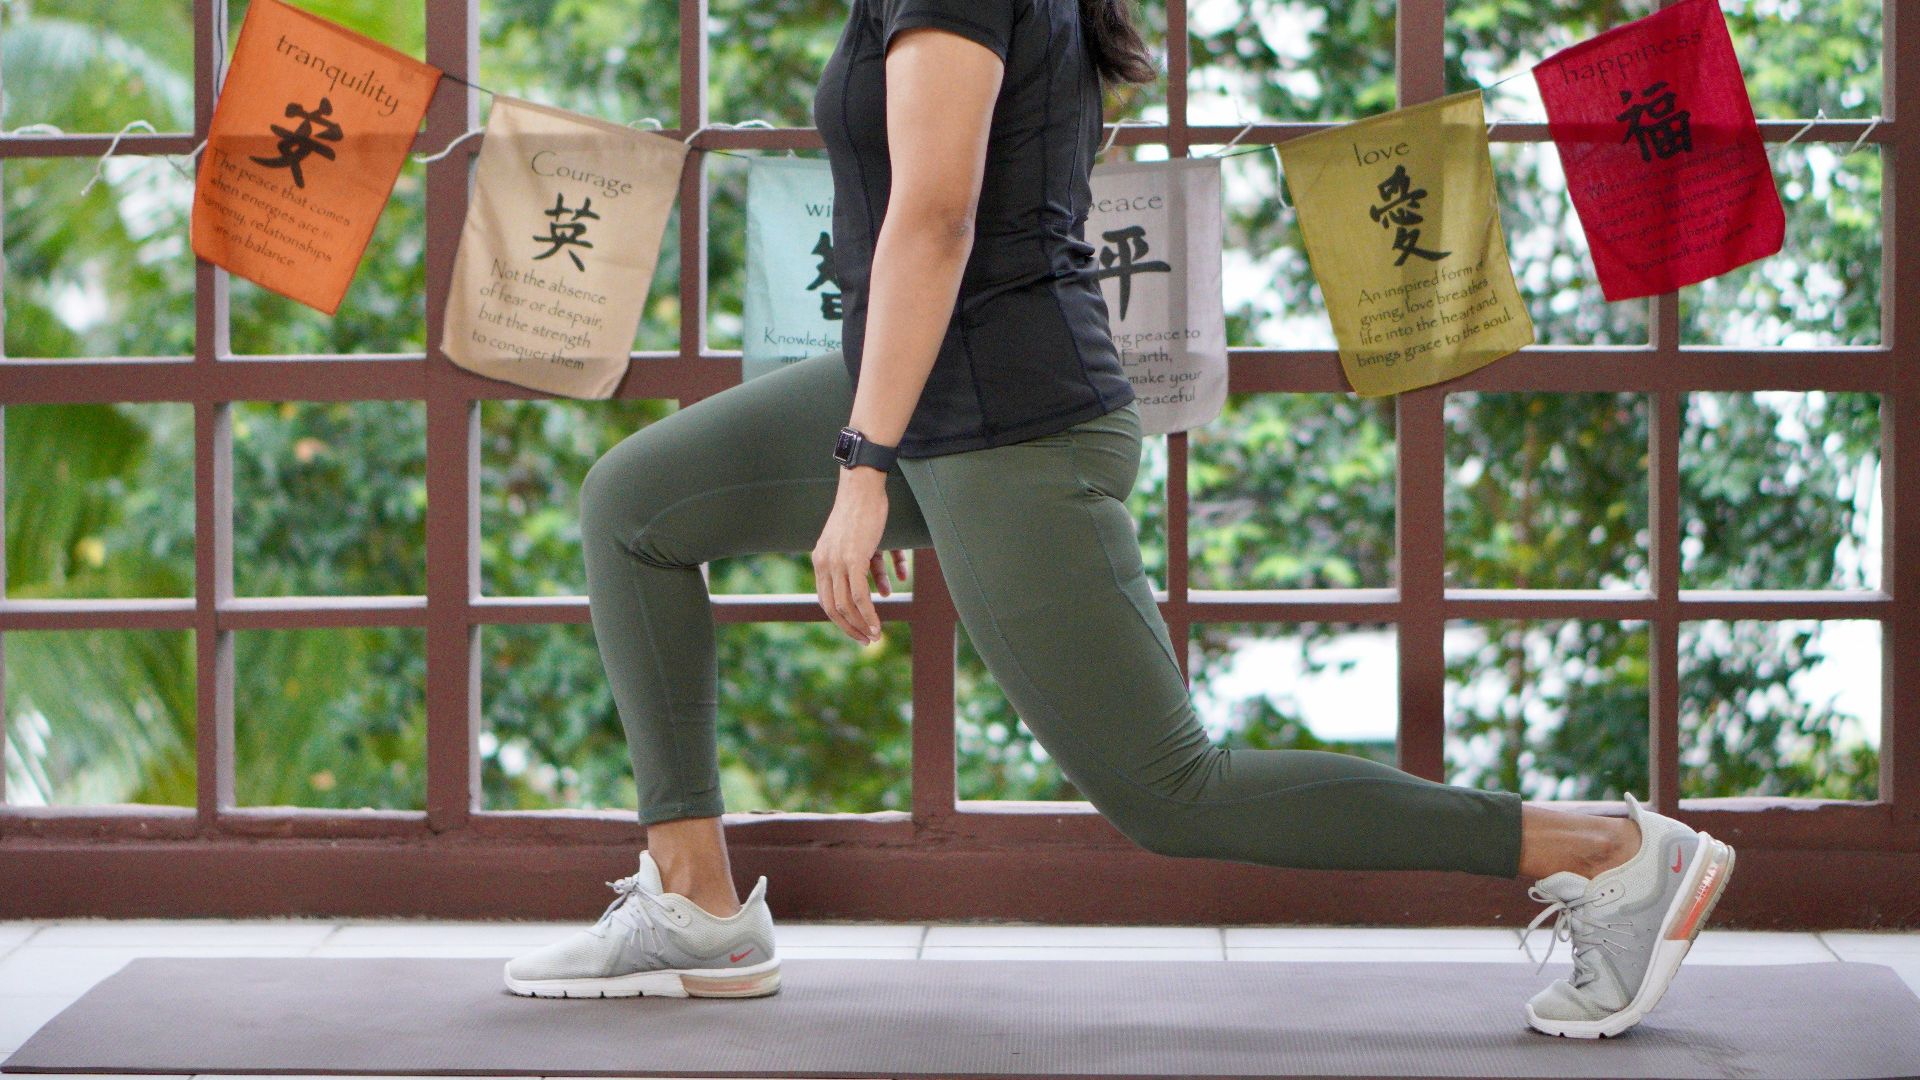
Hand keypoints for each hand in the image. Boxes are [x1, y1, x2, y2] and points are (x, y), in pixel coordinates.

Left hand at [813, 467, 894, 644]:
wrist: (862, 487)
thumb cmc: (864, 511)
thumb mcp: (857, 542)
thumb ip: (863, 565)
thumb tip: (883, 590)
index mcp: (820, 560)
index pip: (825, 599)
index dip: (840, 619)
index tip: (855, 629)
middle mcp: (824, 563)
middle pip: (833, 608)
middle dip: (849, 628)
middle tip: (865, 640)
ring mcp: (837, 562)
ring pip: (847, 606)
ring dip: (861, 625)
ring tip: (875, 636)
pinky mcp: (853, 559)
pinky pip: (860, 596)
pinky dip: (869, 615)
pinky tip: (878, 625)